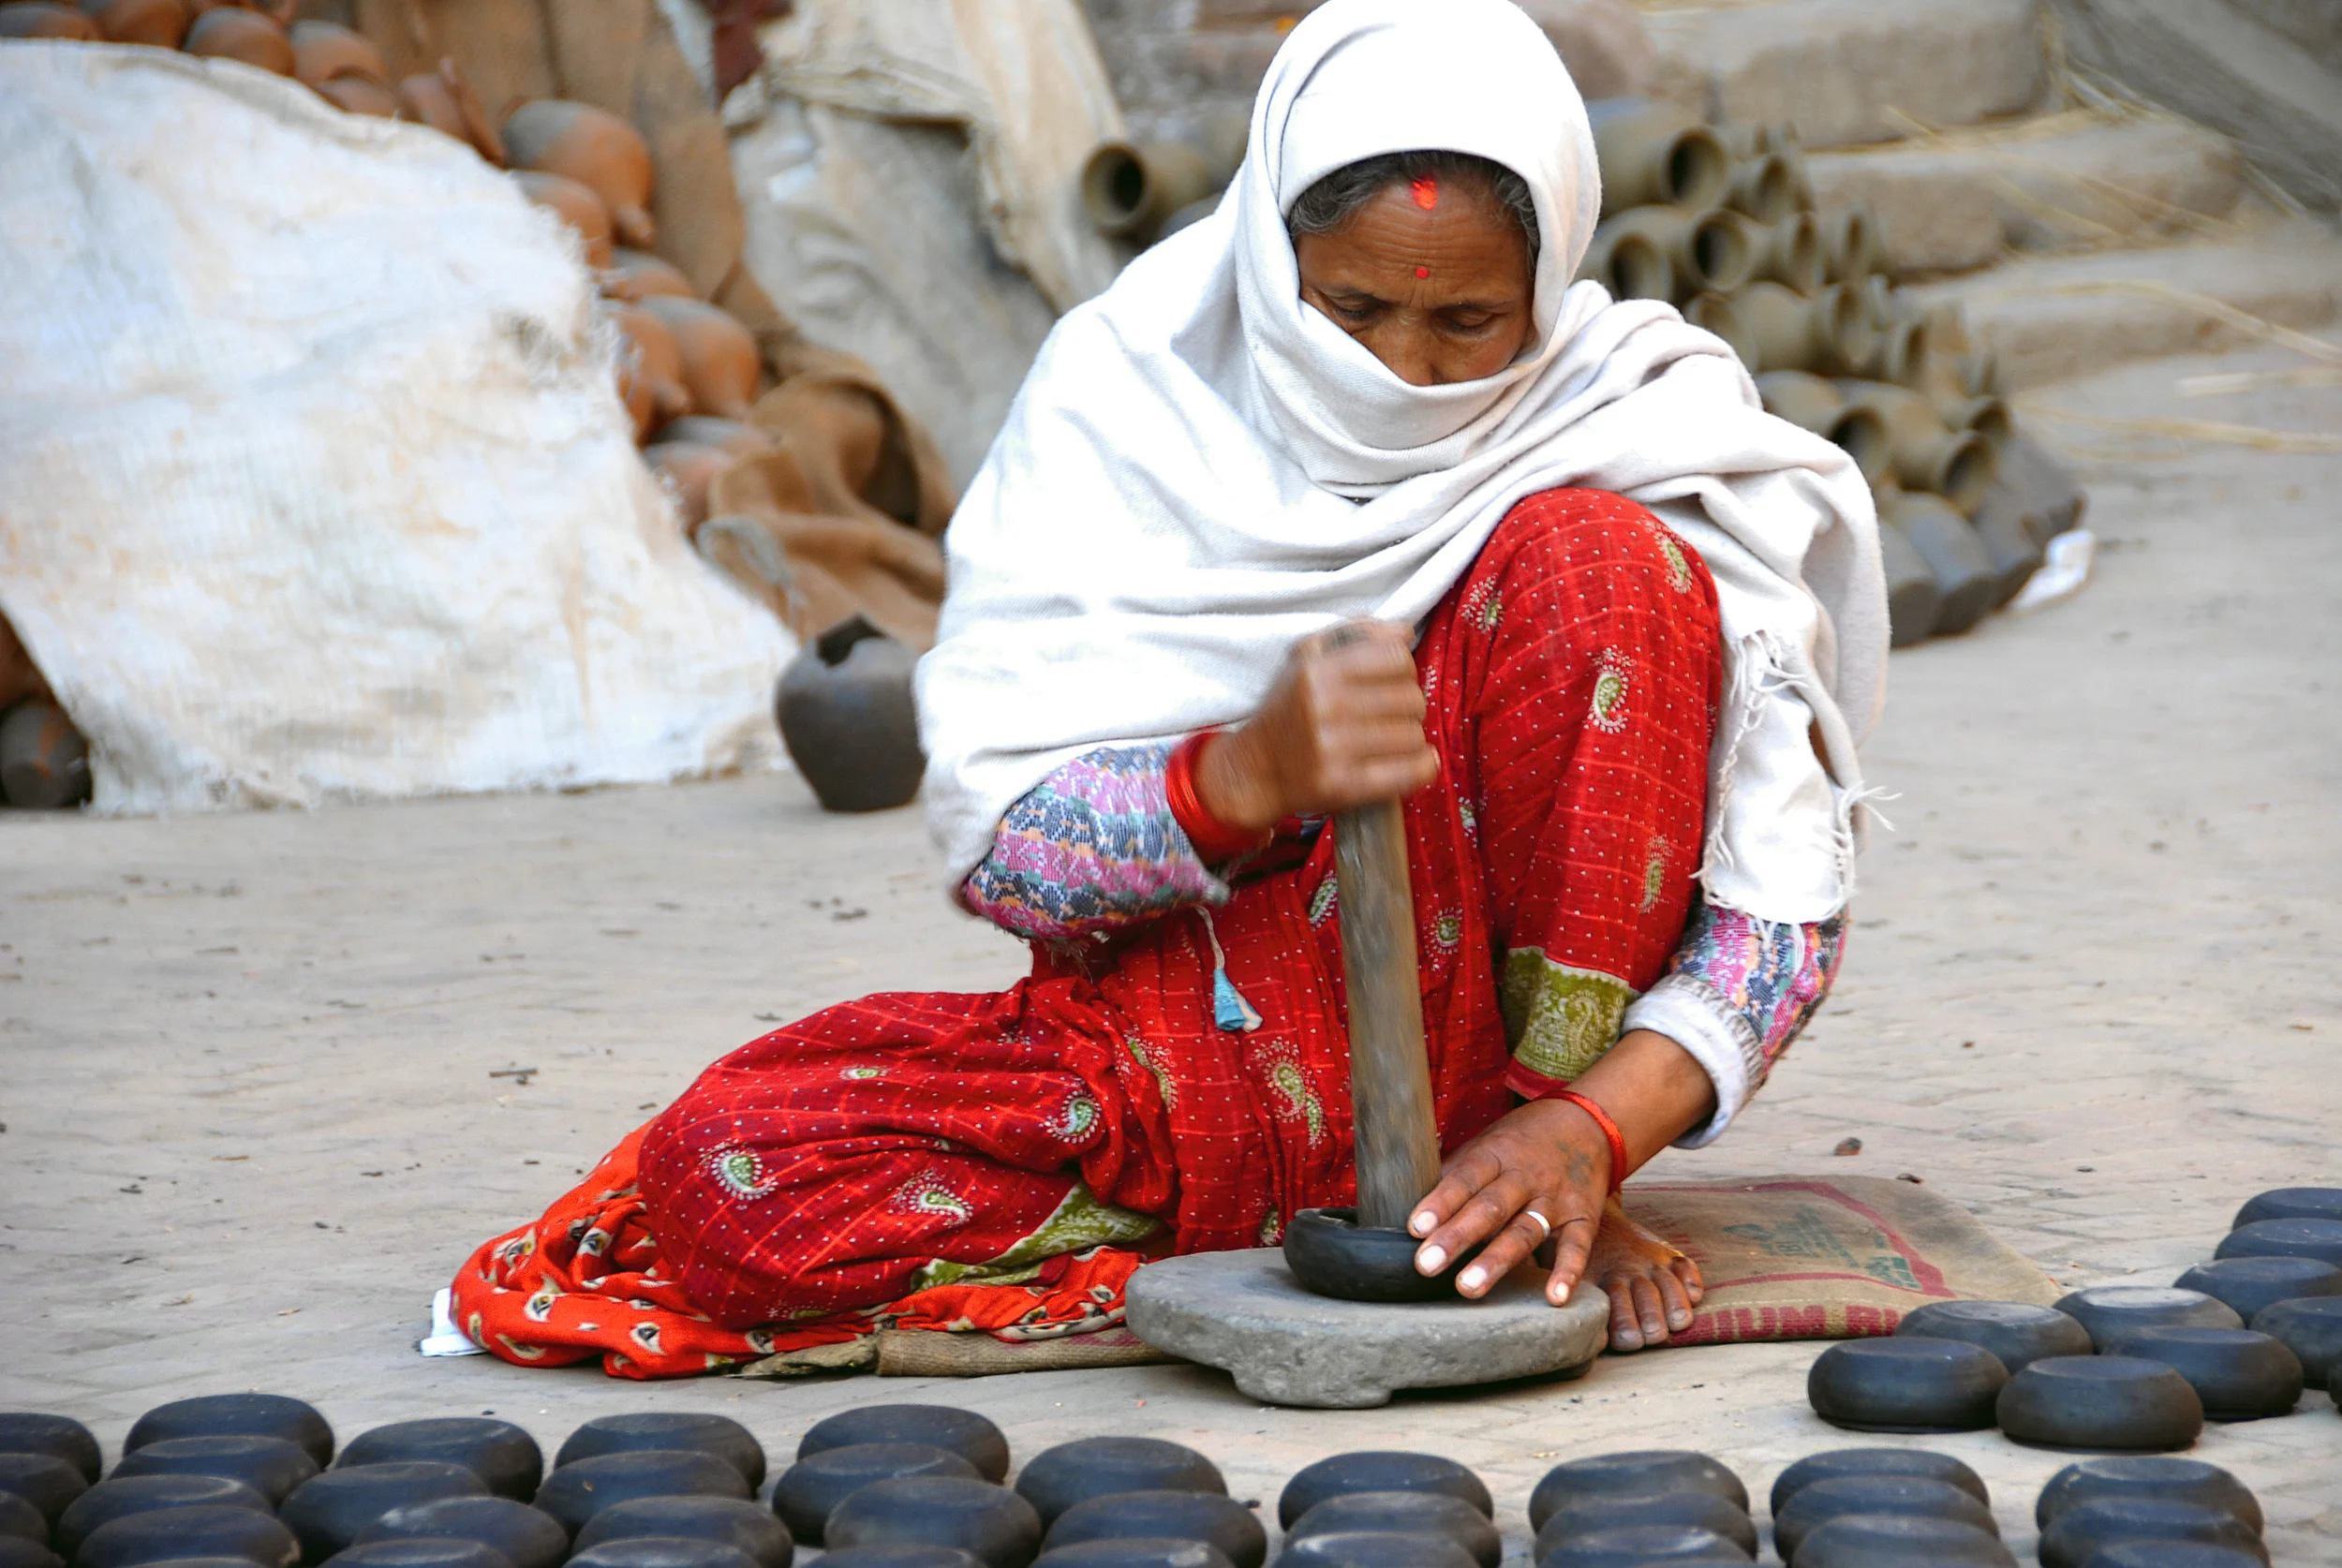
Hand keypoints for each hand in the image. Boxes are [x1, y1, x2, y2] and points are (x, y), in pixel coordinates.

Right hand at [1195, 620, 1438, 832]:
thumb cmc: (1288, 710)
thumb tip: (1406, 632)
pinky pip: (1410, 772)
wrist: (1253, 770)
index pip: (1396, 658)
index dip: (1404, 669)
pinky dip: (1422, 767)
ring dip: (1411, 739)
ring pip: (1413, 736)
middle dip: (1409, 707)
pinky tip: (1416, 762)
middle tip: (1392, 716)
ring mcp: (1333, 749)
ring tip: (1392, 741)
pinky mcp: (1343, 786)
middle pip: (1410, 698)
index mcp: (1317, 671)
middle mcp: (1324, 707)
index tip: (1393, 682)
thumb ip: (1356, 635)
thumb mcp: (1307, 659)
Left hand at [1407, 1029, 1719, 1348]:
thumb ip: (1454, 1173)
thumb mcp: (1486, 1144)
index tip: (1415, 1227)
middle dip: (1457, 1237)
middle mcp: (1526, 1176)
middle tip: (1426, 1265)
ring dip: (1496, 1260)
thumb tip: (1404, 1198)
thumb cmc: (1521, 1141)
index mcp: (1496, 1154)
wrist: (1587, 1122)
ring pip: (1525, 1231)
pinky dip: (1568, 1272)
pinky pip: (1576, 1246)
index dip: (1441, 1202)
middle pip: (1490, 1208)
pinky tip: (1554, 1298)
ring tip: (1468, 1288)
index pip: (1465, 1178)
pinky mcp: (1584, 1216)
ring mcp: (1556, 1198)